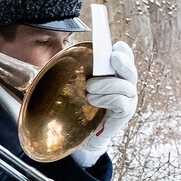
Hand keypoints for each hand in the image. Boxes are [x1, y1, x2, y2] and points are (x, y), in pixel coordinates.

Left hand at [75, 41, 136, 166]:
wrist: (81, 135)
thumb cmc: (77, 106)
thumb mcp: (73, 86)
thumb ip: (72, 72)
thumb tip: (49, 61)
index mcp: (115, 73)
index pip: (126, 58)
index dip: (123, 51)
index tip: (116, 45)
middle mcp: (126, 85)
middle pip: (131, 70)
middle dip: (123, 62)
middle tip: (112, 56)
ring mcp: (128, 99)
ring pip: (125, 86)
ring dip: (106, 84)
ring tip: (89, 88)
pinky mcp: (125, 113)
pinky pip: (121, 102)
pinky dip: (106, 98)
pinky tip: (93, 100)